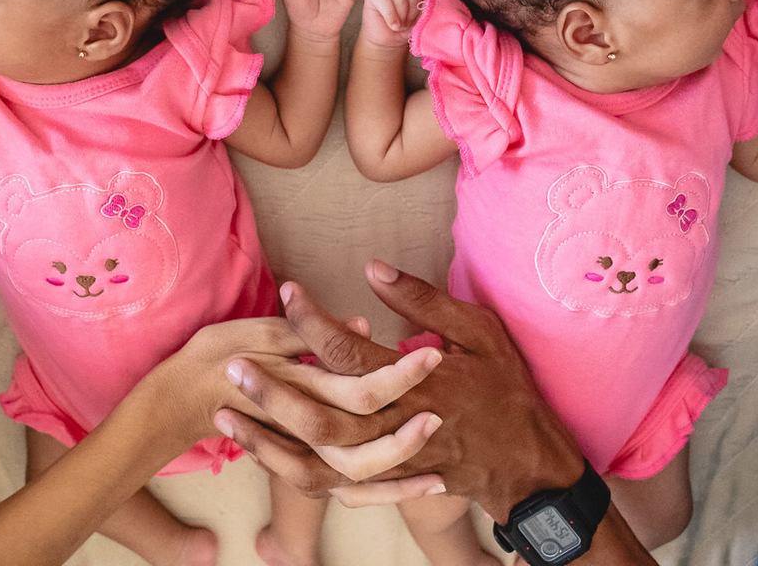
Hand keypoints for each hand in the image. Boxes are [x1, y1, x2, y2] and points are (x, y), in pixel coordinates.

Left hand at [215, 263, 584, 517]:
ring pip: (318, 462)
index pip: (352, 352)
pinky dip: (293, 473)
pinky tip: (262, 452)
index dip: (314, 320)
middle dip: (273, 391)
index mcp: (421, 383)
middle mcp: (400, 426)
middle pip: (322, 415)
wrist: (530, 463)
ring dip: (269, 441)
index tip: (287, 290)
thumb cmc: (507, 390)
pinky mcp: (386, 486)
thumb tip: (372, 270)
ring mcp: (391, 464)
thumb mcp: (479, 331)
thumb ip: (423, 301)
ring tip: (227, 415)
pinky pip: (331, 488)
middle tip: (232, 365)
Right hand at [360, 0, 430, 48]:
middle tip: (407, 24)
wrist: (389, 41)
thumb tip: (435, 7)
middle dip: (411, 15)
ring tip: (399, 25)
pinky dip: (390, 15)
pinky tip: (393, 25)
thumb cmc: (407, 29)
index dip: (426, 9)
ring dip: (401, 16)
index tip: (421, 21)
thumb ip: (431, 11)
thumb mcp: (423, 21)